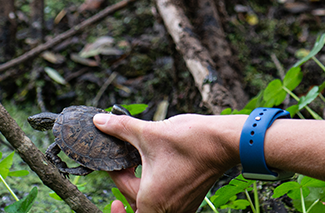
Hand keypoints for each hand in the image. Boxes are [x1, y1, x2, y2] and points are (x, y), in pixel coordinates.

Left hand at [95, 112, 239, 212]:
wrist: (225, 141)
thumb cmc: (191, 142)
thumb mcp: (148, 132)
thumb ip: (120, 129)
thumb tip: (100, 121)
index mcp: (151, 201)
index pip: (120, 192)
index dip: (113, 173)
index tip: (114, 158)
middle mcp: (166, 210)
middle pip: (133, 200)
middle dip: (126, 179)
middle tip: (125, 159)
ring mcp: (180, 208)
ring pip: (149, 202)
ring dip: (141, 184)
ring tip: (140, 162)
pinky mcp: (190, 201)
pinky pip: (165, 200)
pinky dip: (156, 186)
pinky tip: (158, 166)